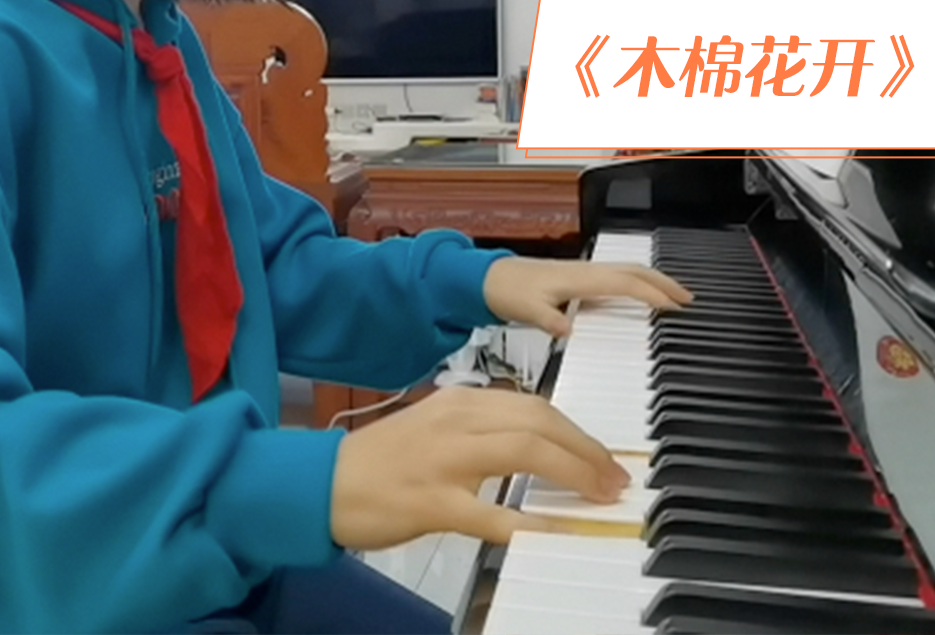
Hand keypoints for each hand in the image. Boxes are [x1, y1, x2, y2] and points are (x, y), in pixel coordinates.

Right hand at [329, 387, 630, 549]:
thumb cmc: (379, 463)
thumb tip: (537, 447)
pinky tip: (555, 531)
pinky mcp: (431, 502)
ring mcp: (444, 461)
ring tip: (601, 496)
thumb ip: (483, 432)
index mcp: (458, 402)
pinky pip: (491, 512)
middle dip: (587, 450)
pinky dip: (529, 522)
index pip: (535, 406)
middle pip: (540, 422)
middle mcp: (456, 422)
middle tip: (615, 477)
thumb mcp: (435, 429)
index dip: (578, 432)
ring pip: (525, 451)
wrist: (319, 483)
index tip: (603, 455)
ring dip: (574, 472)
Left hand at [483, 256, 691, 338]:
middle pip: (633, 271)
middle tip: (689, 298)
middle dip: (663, 282)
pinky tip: (639, 299)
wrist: (485, 280)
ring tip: (674, 297)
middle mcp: (584, 272)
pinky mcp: (577, 281)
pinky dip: (635, 286)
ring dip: (652, 281)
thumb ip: (548, 319)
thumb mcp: (526, 309)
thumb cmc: (506, 291)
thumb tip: (567, 328)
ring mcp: (582, 275)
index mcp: (578, 278)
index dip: (651, 293)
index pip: (624, 283)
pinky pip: (615, 280)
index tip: (674, 305)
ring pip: (626, 272)